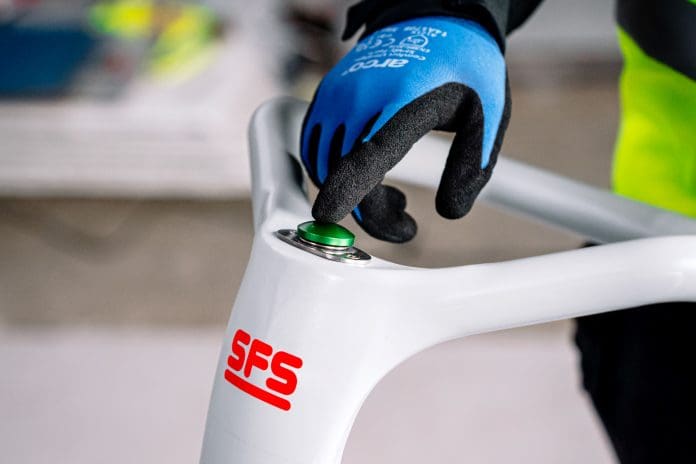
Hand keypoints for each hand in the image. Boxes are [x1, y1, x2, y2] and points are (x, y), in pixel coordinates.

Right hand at [301, 16, 508, 242]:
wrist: (433, 19)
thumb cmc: (464, 68)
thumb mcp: (486, 114)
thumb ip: (470, 166)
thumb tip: (450, 213)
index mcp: (403, 101)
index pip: (367, 154)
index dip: (346, 189)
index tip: (327, 217)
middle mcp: (361, 96)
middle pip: (344, 173)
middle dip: (371, 212)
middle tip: (406, 221)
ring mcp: (337, 94)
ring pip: (323, 165)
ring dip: (350, 192)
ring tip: (392, 194)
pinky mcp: (326, 95)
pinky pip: (313, 147)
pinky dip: (332, 171)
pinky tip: (366, 171)